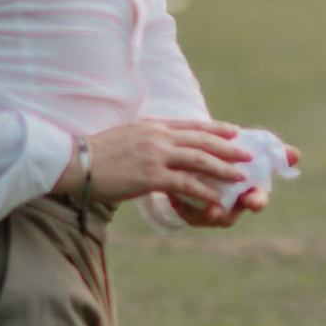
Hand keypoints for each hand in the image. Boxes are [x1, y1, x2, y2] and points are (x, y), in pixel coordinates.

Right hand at [67, 119, 253, 221]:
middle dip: (229, 148)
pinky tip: (217, 201)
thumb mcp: (127, 135)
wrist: (77, 163)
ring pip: (200, 160)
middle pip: (202, 140)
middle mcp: (158, 136)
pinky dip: (204, 193)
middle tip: (249, 155)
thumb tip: (159, 141)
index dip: (217, 129)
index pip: (192, 125)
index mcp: (153, 125)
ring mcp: (156, 155)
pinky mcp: (151, 176)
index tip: (235, 132)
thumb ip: (147, 137)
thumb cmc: (98, 153)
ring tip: (241, 178)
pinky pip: (185, 184)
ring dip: (224, 170)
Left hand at [169, 127, 300, 228]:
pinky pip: (183, 210)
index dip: (256, 201)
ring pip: (206, 216)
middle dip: (227, 214)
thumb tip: (295, 154)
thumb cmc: (230, 158)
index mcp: (246, 192)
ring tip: (203, 208)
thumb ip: (272, 153)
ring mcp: (205, 209)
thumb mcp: (249, 152)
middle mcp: (228, 205)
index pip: (256, 200)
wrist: (198, 160)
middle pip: (230, 215)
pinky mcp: (185, 207)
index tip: (253, 199)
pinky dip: (181, 202)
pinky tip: (175, 193)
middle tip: (220, 211)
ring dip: (204, 213)